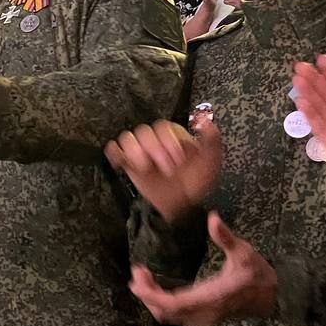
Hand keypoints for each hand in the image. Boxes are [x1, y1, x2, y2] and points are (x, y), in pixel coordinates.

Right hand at [105, 120, 220, 223]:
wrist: (181, 205)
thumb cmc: (195, 182)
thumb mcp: (210, 162)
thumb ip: (211, 140)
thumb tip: (204, 120)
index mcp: (173, 134)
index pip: (163, 127)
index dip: (169, 144)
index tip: (179, 161)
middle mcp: (155, 138)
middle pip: (144, 131)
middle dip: (154, 151)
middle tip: (166, 169)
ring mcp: (140, 149)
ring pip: (128, 138)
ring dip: (135, 153)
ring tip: (145, 167)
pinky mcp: (127, 161)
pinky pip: (114, 149)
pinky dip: (116, 154)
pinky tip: (124, 163)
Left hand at [129, 212, 276, 325]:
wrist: (276, 296)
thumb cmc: (259, 273)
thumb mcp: (245, 252)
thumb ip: (226, 237)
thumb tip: (212, 218)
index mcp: (211, 297)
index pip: (173, 303)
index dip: (152, 294)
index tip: (137, 279)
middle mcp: (205, 312)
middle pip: (166, 313)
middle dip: (147, 295)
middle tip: (137, 274)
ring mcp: (205, 318)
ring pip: (170, 317)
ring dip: (153, 301)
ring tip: (143, 278)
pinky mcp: (206, 317)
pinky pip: (178, 316)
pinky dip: (163, 304)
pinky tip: (157, 288)